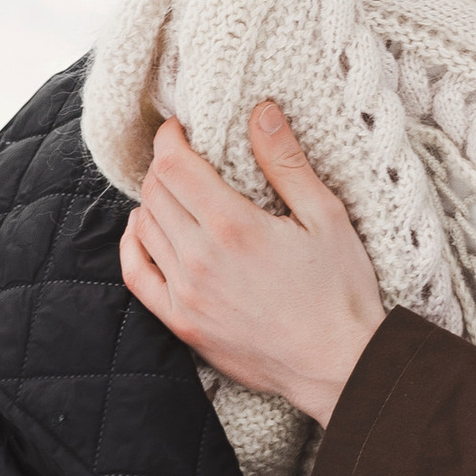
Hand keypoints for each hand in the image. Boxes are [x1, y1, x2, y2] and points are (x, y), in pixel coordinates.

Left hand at [119, 103, 384, 425]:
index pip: (174, 166)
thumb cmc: (341, 289)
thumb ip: (287, 161)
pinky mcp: (184, 323)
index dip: (169, 138)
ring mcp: (187, 295)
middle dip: (164, 165)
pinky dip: (133, 245)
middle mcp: (200, 259)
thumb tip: (261, 111)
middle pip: (155, 192)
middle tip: (186, 155)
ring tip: (176, 190)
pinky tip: (144, 230)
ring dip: (153, 200)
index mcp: (234, 227)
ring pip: (144, 229)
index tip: (181, 128)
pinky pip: (137, 276)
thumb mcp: (325, 215)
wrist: (338, 364)